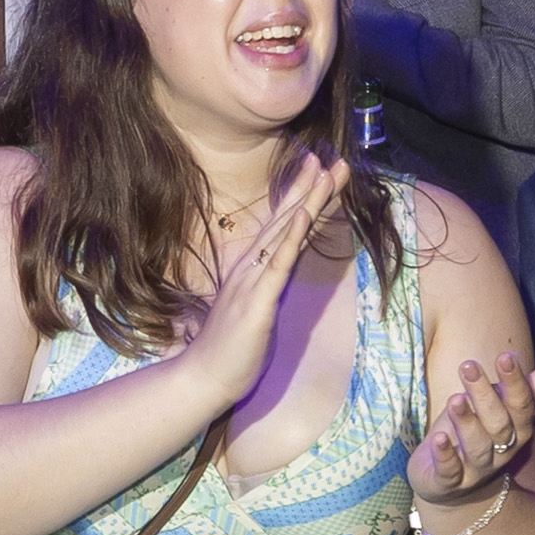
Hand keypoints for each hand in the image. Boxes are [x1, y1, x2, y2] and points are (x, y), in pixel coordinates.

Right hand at [163, 151, 344, 425]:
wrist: (203, 378)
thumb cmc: (230, 350)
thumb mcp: (252, 311)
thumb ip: (263, 289)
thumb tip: (275, 275)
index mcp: (251, 270)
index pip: (281, 226)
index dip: (300, 197)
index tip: (320, 169)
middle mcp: (250, 267)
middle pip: (285, 219)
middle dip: (309, 187)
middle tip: (331, 156)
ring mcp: (252, 282)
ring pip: (283, 233)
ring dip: (304, 200)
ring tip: (323, 171)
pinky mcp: (256, 302)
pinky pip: (276, 265)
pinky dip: (290, 237)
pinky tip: (301, 215)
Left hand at [406, 351, 534, 508]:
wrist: (452, 481)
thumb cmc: (483, 430)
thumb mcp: (509, 404)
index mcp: (517, 429)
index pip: (522, 405)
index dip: (516, 383)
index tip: (506, 357)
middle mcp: (500, 450)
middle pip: (498, 423)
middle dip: (485, 395)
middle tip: (468, 365)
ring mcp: (474, 468)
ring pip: (476, 447)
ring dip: (466, 423)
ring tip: (456, 400)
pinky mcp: (448, 481)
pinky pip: (449, 471)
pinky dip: (445, 455)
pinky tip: (439, 438)